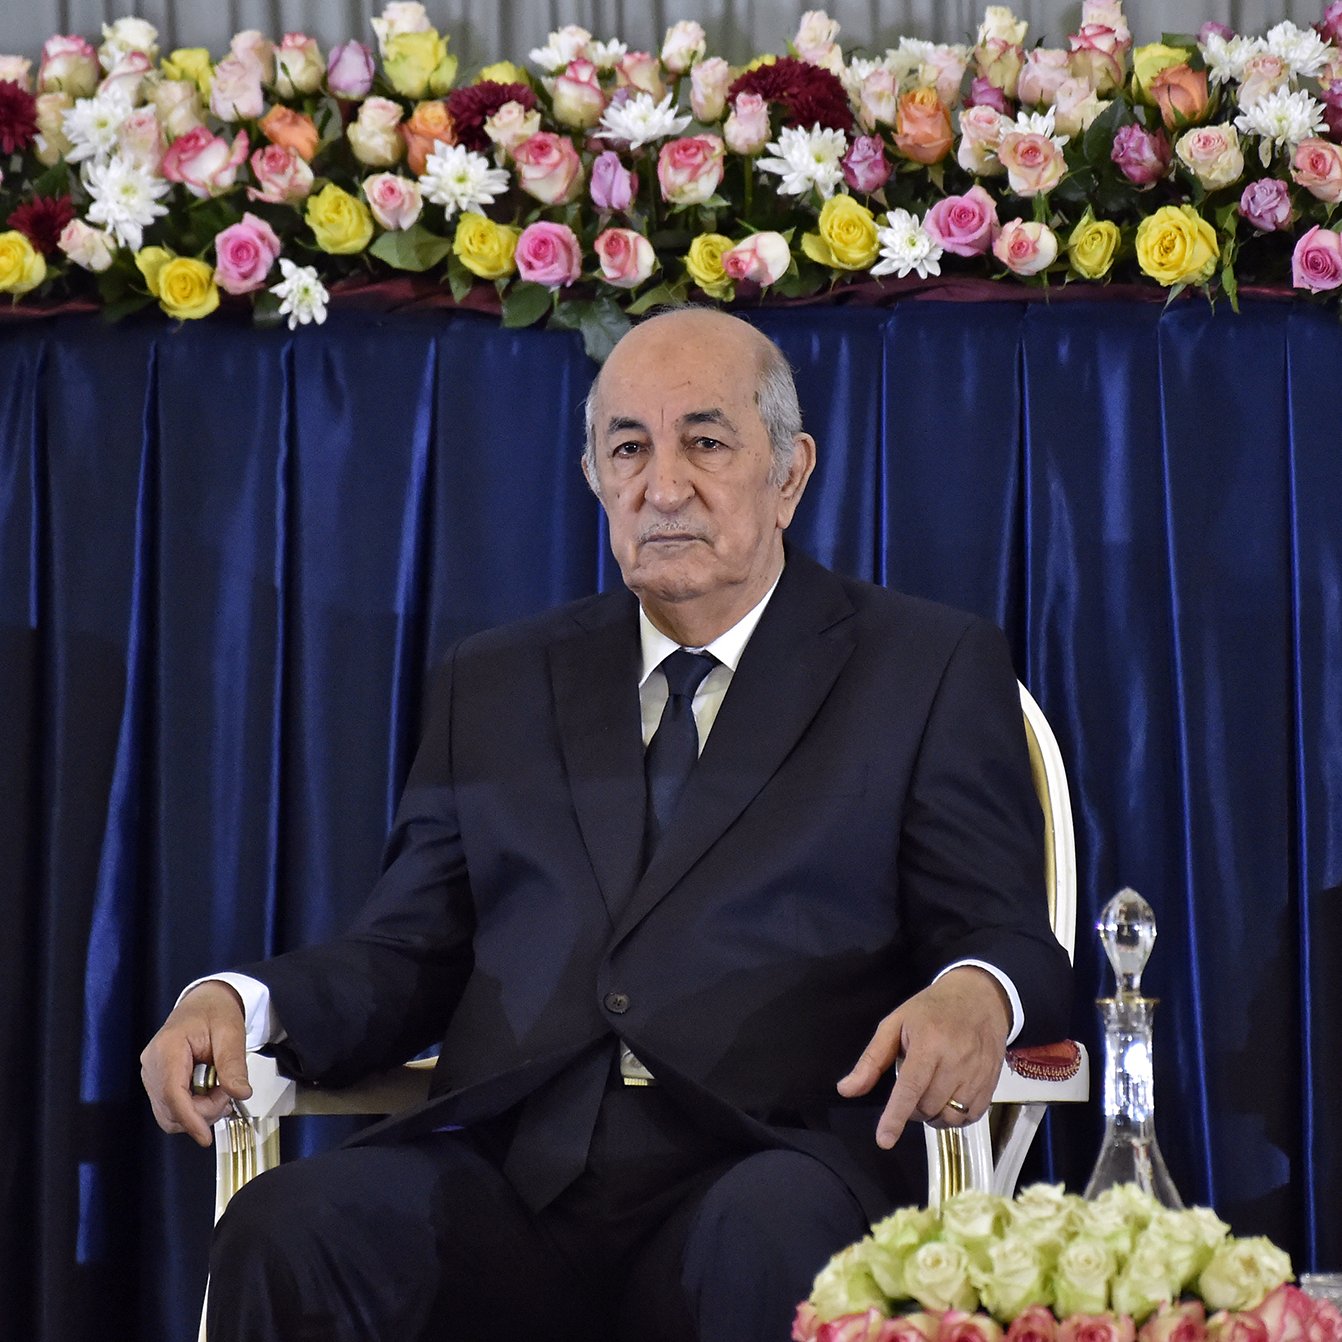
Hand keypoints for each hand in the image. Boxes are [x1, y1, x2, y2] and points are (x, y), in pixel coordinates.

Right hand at [139, 980, 251, 1145]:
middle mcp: (151, 1064)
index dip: (189, 1118)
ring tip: (221, 1092)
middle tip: (229, 1095)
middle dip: (201, 1113)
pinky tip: (209, 1093)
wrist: (205, 1001)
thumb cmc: (216, 1012)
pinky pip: (170, 1106)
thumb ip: (234, 1064)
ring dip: (197, 1112)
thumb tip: (240, 1094)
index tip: (205, 1137)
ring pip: (168, 1113)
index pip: (172, 1093)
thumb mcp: (231, 1033)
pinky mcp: (157, 1080)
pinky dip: (191, 1108)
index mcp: (167, 1048)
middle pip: (170, 1108)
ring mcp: (151, 1074)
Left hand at [835, 966, 1009, 1148]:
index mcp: (928, 1042)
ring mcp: (976, 1074)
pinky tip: (948, 1099)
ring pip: (949, 1116)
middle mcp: (955, 1060)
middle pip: (927, 1107)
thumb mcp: (895, 1024)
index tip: (884, 1140)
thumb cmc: (932, 1010)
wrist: (979, 998)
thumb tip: (847, 1089)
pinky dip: (954, 1117)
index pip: (910, 1088)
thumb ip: (871, 1060)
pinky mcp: (991, 1084)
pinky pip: (970, 1117)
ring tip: (928, 1093)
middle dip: (912, 1109)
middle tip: (910, 1087)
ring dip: (932, 1115)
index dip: (895, 1117)